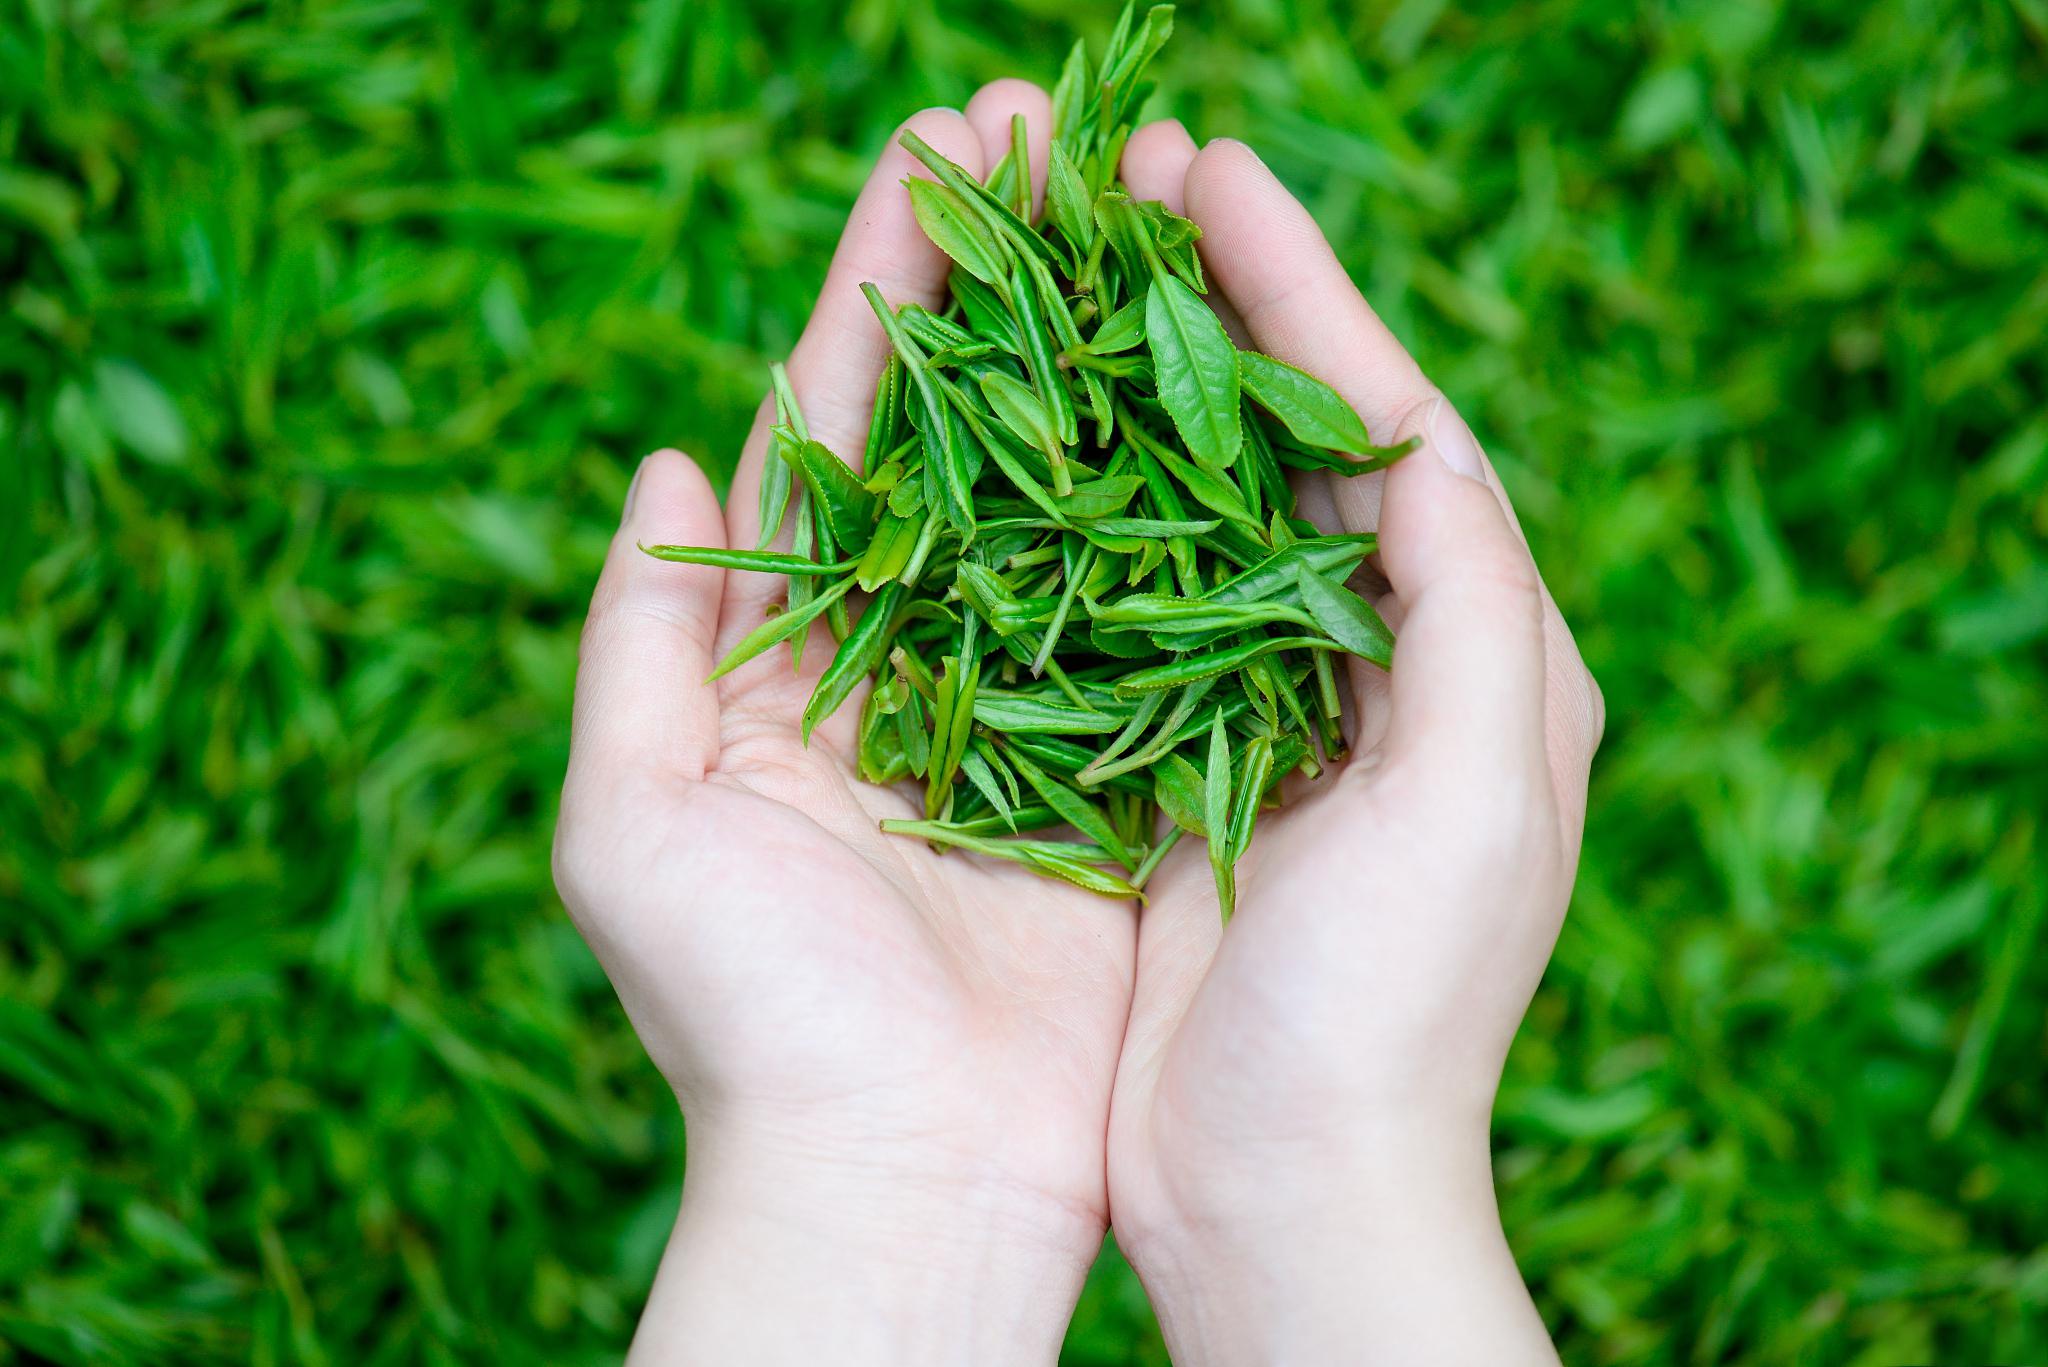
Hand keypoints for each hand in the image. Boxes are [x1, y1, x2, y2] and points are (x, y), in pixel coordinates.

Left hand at [551, 83, 1133, 1365]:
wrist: (899, 1183)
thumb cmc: (744, 1023)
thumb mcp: (634, 825)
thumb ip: (639, 641)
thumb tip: (667, 463)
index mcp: (797, 651)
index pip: (846, 423)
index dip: (888, 283)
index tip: (937, 145)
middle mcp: (925, 654)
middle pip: (972, 430)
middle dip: (1008, 278)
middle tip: (1052, 127)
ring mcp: (1039, 703)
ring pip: (1081, 494)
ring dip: (1107, 354)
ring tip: (1148, 213)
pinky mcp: (1136, 768)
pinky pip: (1169, 615)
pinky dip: (1194, 507)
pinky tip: (1232, 392)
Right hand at [1102, 130, 1603, 1363]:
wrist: (1290, 1191)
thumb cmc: (1395, 1016)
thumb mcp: (1479, 805)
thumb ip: (1477, 610)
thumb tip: (1425, 443)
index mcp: (1479, 654)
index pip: (1387, 425)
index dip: (1300, 287)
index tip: (1204, 173)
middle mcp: (1386, 665)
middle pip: (1293, 441)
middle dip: (1216, 302)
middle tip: (1126, 179)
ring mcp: (1276, 713)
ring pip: (1204, 504)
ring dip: (1140, 385)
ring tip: (1067, 272)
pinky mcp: (1180, 769)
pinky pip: (1129, 604)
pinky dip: (1080, 512)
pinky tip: (1018, 445)